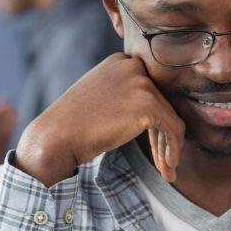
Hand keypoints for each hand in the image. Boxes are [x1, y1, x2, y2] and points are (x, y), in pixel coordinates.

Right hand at [15, 53, 184, 186]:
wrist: (56, 137)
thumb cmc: (73, 124)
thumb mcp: (100, 96)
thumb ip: (123, 94)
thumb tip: (152, 113)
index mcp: (121, 61)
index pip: (149, 90)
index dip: (152, 120)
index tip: (152, 145)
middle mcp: (133, 65)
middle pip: (162, 103)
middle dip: (162, 135)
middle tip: (162, 162)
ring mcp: (141, 83)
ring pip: (170, 117)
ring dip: (168, 146)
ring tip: (166, 170)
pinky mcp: (148, 104)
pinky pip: (174, 129)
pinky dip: (173, 150)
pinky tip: (167, 168)